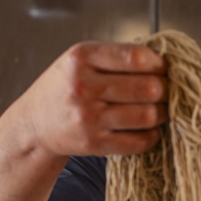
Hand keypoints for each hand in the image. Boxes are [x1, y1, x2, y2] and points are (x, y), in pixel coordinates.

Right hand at [18, 41, 167, 160]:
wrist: (35, 124)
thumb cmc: (64, 88)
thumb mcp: (81, 60)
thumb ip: (116, 57)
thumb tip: (163, 63)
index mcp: (82, 57)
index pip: (136, 57)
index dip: (159, 64)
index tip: (163, 68)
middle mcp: (84, 86)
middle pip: (148, 88)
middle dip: (165, 90)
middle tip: (165, 91)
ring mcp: (89, 117)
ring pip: (147, 116)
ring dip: (161, 114)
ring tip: (158, 110)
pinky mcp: (95, 143)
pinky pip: (138, 142)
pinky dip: (151, 136)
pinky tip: (147, 129)